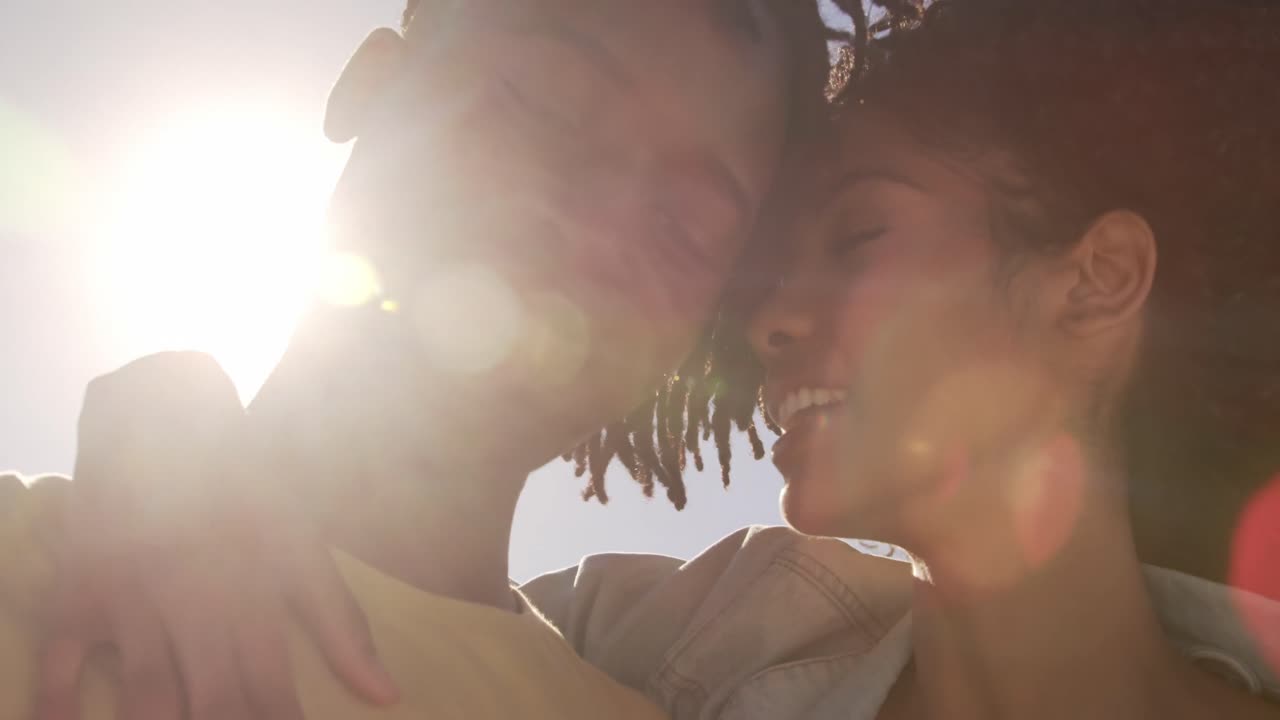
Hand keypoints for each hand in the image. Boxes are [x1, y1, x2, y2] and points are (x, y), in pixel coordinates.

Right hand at [35, 352, 398, 719]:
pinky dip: (57, 702)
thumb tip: (388, 696)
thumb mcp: (305, 544)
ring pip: (145, 692)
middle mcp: (199, 601)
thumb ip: (343, 626)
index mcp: (258, 594)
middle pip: (213, 701)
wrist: (164, 414)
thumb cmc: (248, 483)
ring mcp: (135, 597)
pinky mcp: (82, 589)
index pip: (273, 693)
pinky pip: (61, 658)